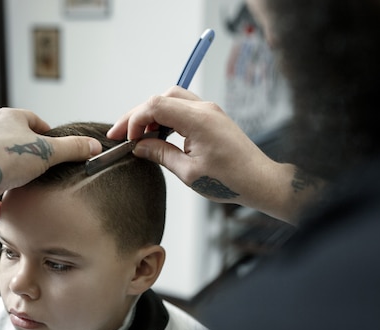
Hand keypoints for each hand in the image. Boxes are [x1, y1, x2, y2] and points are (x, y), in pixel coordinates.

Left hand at [0, 108, 101, 194]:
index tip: (55, 147)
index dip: (46, 133)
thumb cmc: (8, 158)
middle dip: (28, 153)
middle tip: (42, 168)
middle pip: (14, 138)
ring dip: (10, 171)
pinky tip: (2, 205)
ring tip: (23, 186)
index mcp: (9, 117)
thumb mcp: (49, 152)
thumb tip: (94, 147)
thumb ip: (73, 149)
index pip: (33, 119)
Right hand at [108, 87, 302, 223]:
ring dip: (151, 114)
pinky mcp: (211, 117)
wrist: (259, 181)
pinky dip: (165, 117)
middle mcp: (204, 108)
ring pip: (170, 99)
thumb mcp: (188, 172)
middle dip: (137, 115)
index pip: (156, 105)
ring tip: (136, 135)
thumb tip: (139, 146)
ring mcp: (209, 110)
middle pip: (161, 98)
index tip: (125, 138)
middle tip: (120, 134)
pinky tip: (156, 134)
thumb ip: (161, 154)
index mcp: (198, 120)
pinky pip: (181, 107)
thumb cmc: (229, 180)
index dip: (135, 120)